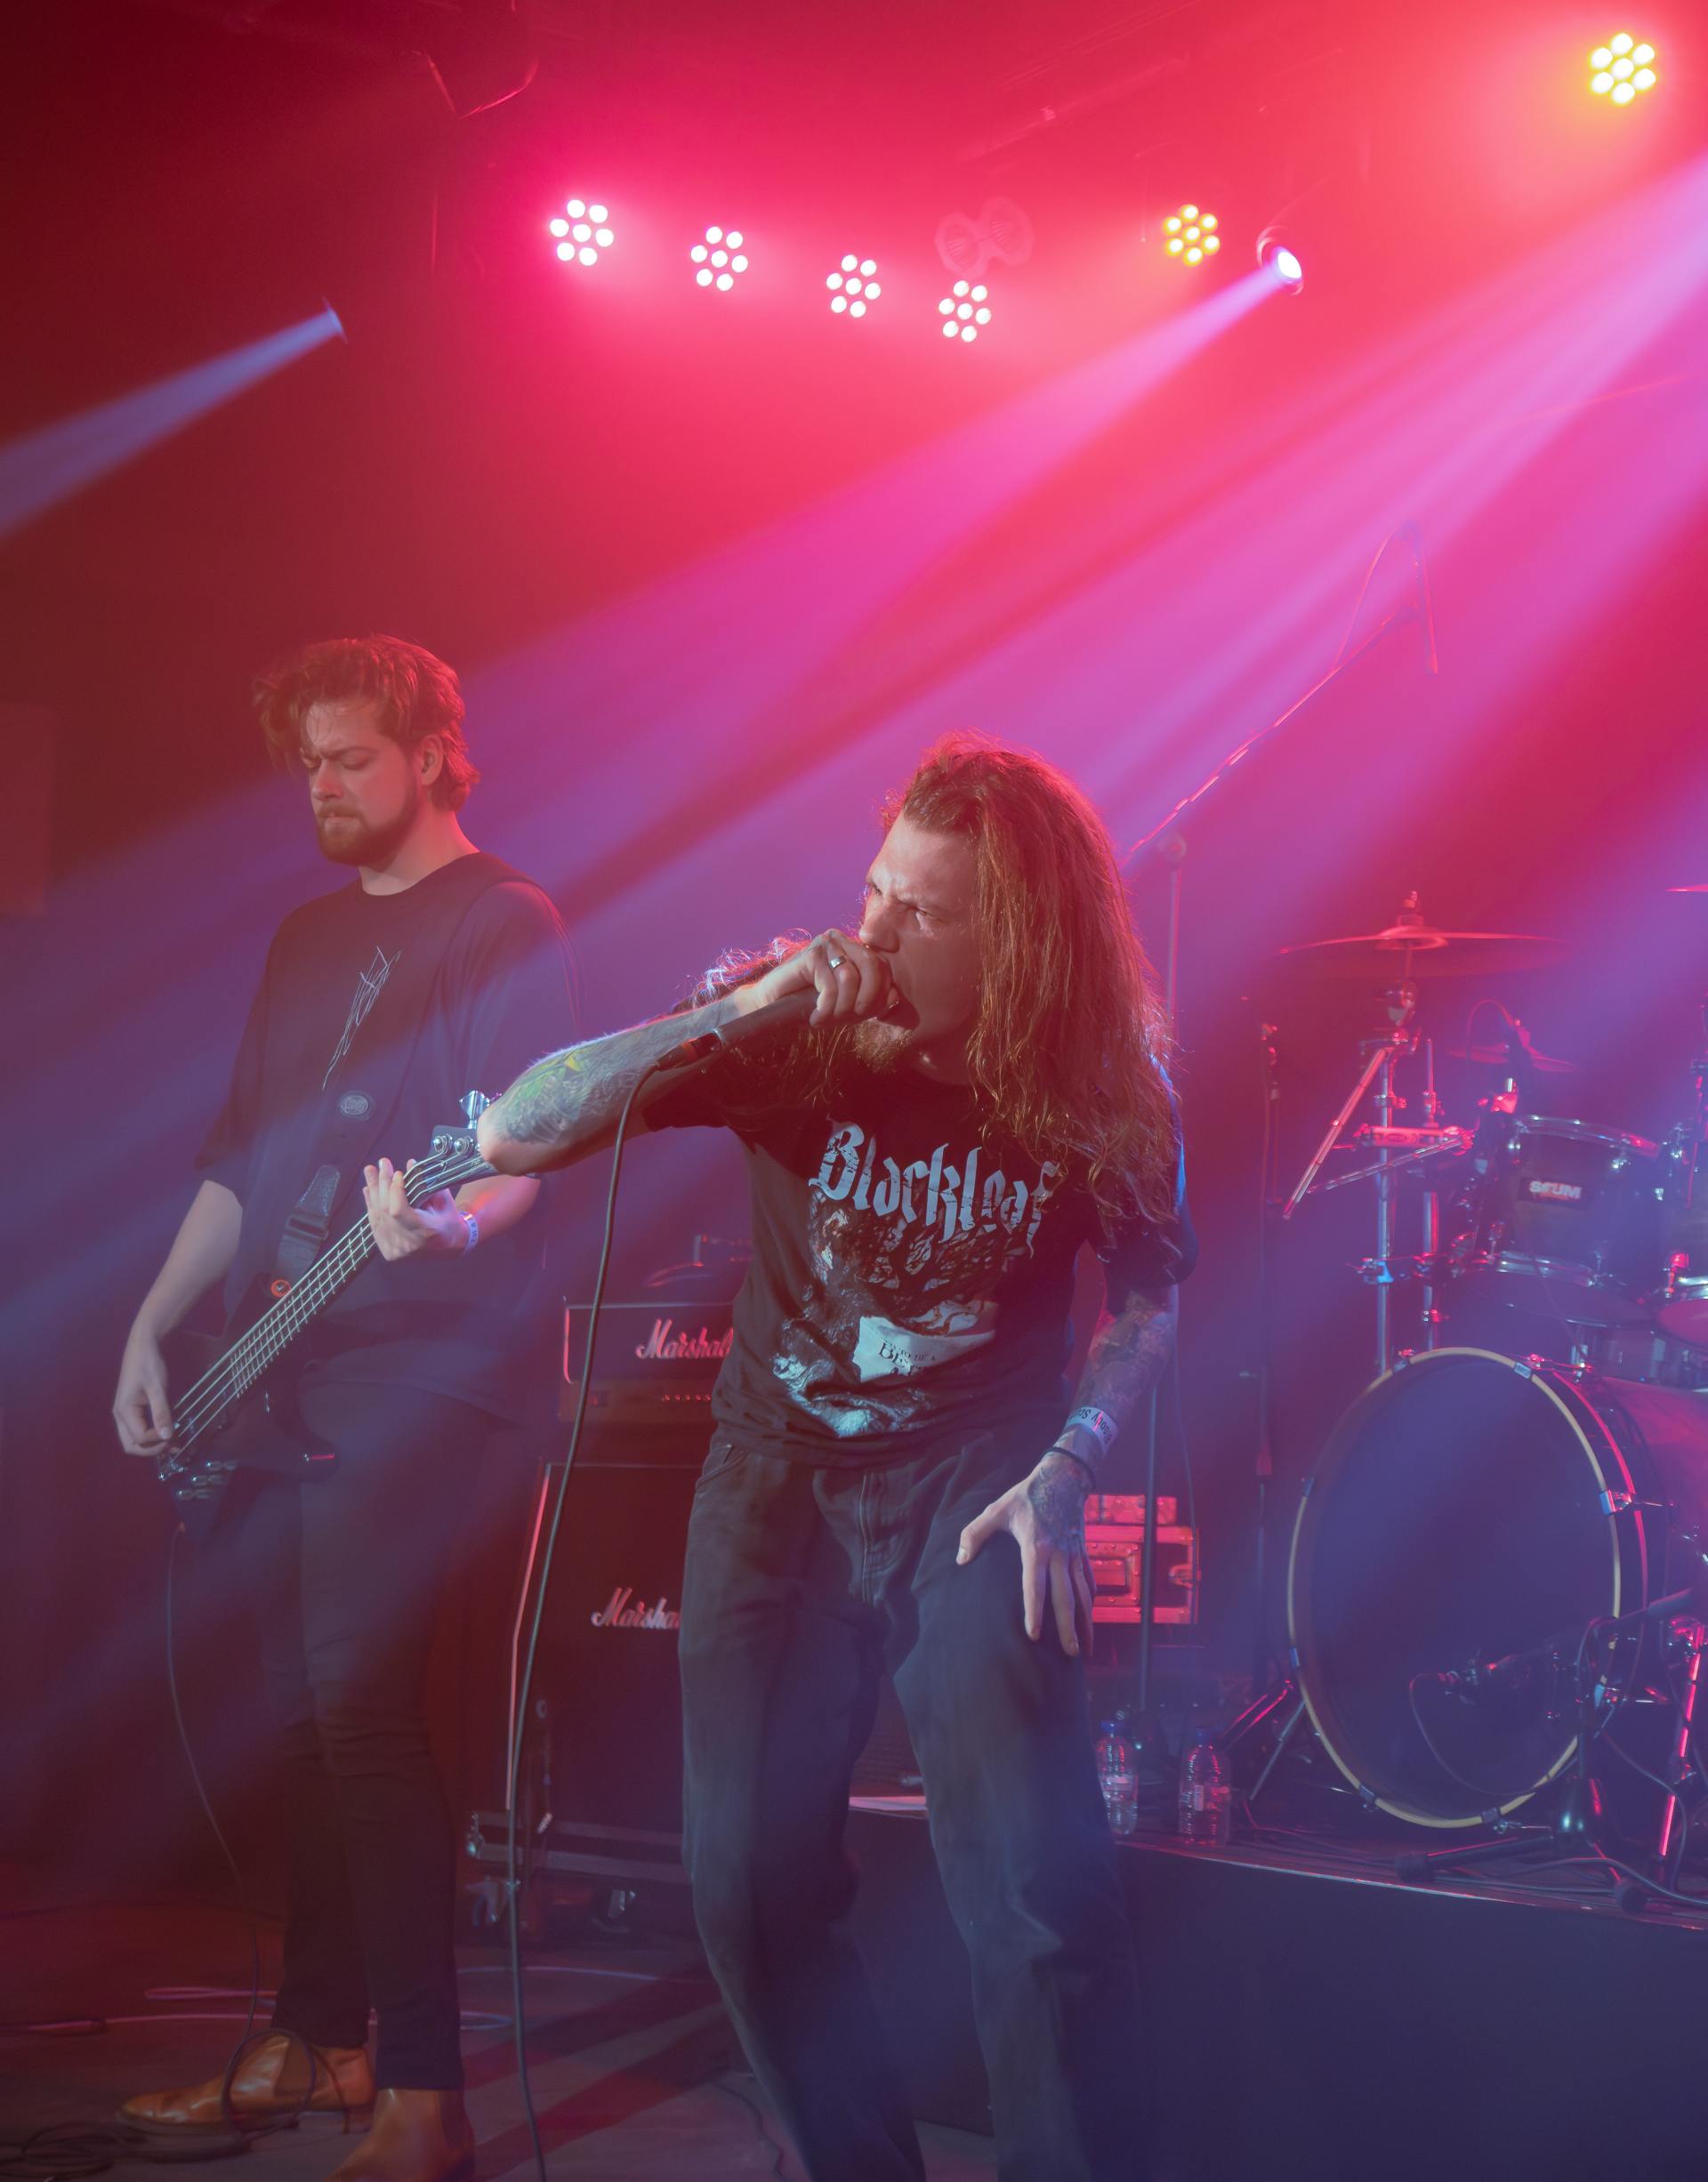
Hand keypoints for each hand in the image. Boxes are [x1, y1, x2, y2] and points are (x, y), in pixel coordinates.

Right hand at [114, 1329, 172, 1455]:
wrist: (143, 1345)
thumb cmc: (149, 1364)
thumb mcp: (158, 1388)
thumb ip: (162, 1412)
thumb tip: (167, 1437)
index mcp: (124, 1411)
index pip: (139, 1438)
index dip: (157, 1440)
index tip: (175, 1433)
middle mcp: (121, 1415)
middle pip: (131, 1445)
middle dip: (151, 1449)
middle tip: (173, 1445)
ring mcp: (125, 1413)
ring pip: (134, 1439)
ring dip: (152, 1444)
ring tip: (173, 1443)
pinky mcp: (132, 1409)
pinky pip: (139, 1429)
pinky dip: (152, 1435)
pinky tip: (168, 1433)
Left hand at [364, 1157, 464, 1261]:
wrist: (448, 1247)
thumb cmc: (448, 1222)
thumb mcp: (444, 1202)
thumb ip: (427, 1183)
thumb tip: (410, 1163)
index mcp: (425, 1232)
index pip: (399, 1211)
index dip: (395, 1190)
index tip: (398, 1173)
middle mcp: (407, 1243)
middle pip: (385, 1211)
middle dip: (382, 1184)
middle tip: (382, 1164)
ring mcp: (395, 1249)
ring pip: (376, 1215)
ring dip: (373, 1191)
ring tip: (370, 1171)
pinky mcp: (388, 1250)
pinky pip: (374, 1224)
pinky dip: (371, 1204)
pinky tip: (369, 1189)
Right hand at [737, 929, 894, 1027]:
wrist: (772, 1008)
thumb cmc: (811, 1006)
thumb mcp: (848, 1007)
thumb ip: (873, 1001)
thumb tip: (895, 997)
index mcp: (855, 949)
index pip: (883, 969)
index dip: (878, 997)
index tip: (861, 1016)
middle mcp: (842, 940)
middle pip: (874, 968)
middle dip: (863, 1002)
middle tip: (844, 1020)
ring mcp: (825, 944)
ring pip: (851, 978)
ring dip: (840, 1009)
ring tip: (825, 1019)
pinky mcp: (810, 954)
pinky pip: (830, 985)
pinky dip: (825, 1008)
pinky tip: (815, 1017)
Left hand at [956, 1450, 1095, 1655]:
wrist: (1063, 1477)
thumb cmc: (1026, 1496)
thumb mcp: (997, 1510)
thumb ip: (975, 1533)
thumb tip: (961, 1559)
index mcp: (1036, 1547)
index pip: (1035, 1586)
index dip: (1034, 1612)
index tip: (1033, 1636)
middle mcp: (1059, 1556)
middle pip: (1065, 1598)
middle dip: (1069, 1628)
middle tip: (1070, 1654)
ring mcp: (1074, 1555)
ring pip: (1083, 1594)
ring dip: (1086, 1621)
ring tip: (1086, 1647)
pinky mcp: (1083, 1552)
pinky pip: (1089, 1580)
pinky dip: (1090, 1600)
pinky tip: (1090, 1617)